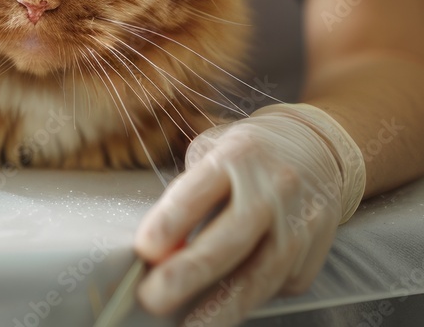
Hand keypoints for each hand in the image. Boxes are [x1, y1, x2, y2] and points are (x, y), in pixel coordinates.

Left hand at [134, 103, 366, 326]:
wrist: (316, 149)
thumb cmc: (246, 155)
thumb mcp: (213, 153)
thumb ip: (189, 194)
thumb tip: (161, 250)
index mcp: (237, 155)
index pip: (199, 192)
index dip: (171, 222)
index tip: (144, 250)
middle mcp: (272, 189)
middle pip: (229, 239)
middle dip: (188, 274)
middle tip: (152, 298)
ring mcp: (299, 223)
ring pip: (259, 275)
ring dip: (219, 308)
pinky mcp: (314, 254)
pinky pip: (278, 285)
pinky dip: (246, 300)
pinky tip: (221, 310)